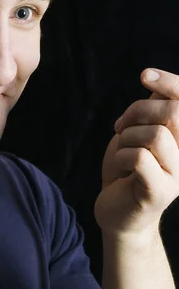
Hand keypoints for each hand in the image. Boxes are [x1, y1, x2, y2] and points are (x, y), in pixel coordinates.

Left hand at [94, 68, 178, 240]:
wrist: (116, 213)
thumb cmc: (127, 170)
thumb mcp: (138, 133)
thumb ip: (153, 111)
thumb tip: (159, 85)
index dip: (170, 82)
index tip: (145, 75)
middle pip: (174, 113)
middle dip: (137, 112)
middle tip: (120, 126)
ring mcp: (177, 175)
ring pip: (156, 135)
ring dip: (126, 138)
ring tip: (121, 151)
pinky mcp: (160, 192)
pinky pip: (140, 157)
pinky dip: (121, 156)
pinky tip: (119, 168)